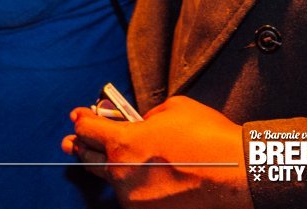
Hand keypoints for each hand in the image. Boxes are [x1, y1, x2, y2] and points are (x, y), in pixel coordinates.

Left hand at [65, 96, 251, 208]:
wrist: (234, 172)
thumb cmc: (207, 136)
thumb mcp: (174, 108)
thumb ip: (148, 116)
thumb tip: (141, 125)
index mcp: (124, 143)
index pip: (89, 130)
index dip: (82, 120)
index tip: (79, 115)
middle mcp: (122, 173)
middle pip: (88, 158)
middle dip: (80, 146)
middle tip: (72, 141)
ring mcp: (133, 198)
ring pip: (110, 178)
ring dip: (107, 166)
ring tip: (104, 159)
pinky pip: (131, 194)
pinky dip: (131, 183)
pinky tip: (139, 175)